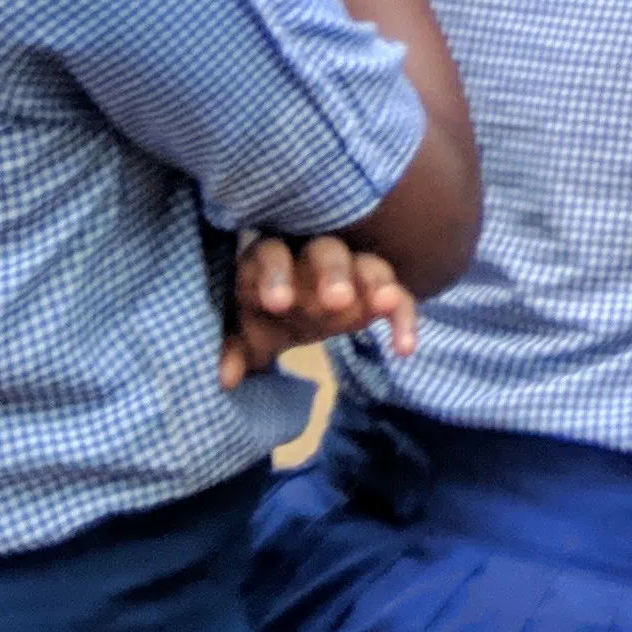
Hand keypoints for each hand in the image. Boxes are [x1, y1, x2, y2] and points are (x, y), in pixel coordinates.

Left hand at [216, 232, 419, 386]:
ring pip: (367, 265)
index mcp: (272, 260)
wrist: (297, 309)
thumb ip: (235, 350)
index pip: (271, 255)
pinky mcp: (378, 291)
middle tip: (336, 300)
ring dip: (375, 284)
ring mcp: (352, 270)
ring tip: (383, 305)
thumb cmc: (268, 315)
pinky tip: (405, 349)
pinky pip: (399, 298)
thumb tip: (226, 379)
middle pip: (326, 252)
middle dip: (332, 274)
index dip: (274, 275)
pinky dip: (403, 318)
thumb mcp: (247, 333)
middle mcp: (313, 257)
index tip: (279, 304)